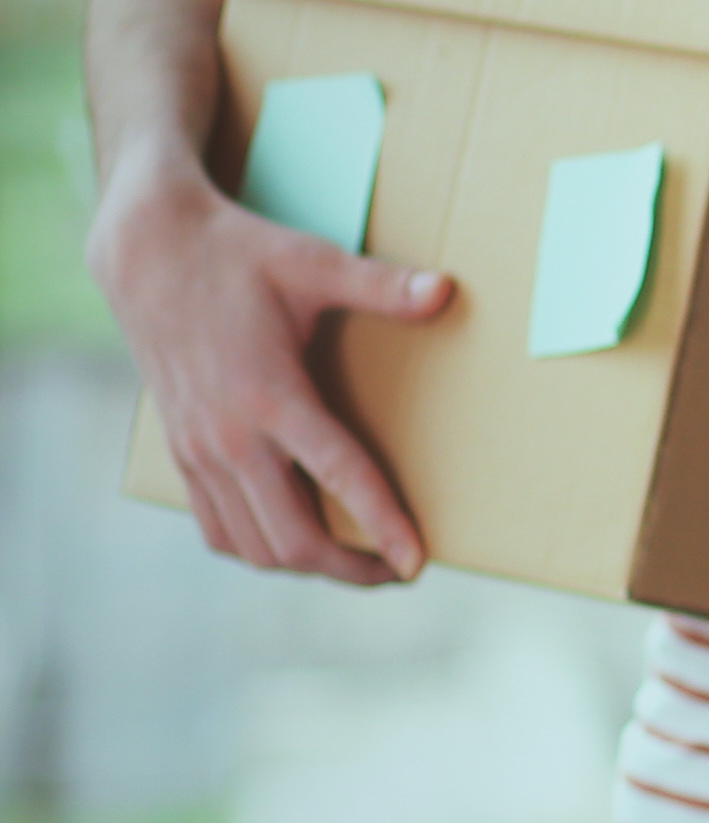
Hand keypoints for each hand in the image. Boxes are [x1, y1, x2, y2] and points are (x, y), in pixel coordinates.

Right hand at [88, 151, 449, 583]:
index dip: (382, 525)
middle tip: (400, 569)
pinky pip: (217, 528)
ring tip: (359, 562)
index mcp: (270, 395)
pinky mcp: (180, 453)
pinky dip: (258, 547)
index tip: (417, 563)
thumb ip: (381, 285)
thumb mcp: (313, 262)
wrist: (147, 253)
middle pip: (292, 537)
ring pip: (252, 545)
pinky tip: (294, 539)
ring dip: (307, 565)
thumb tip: (446, 291)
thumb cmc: (238, 255)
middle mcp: (228, 436)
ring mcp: (198, 450)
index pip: (338, 478)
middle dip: (351, 567)